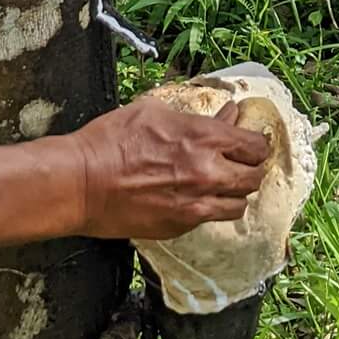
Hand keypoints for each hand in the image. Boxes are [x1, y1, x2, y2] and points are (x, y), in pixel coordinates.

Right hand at [73, 100, 270, 242]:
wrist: (81, 182)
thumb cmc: (110, 141)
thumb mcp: (155, 112)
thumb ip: (199, 116)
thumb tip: (229, 114)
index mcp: (204, 138)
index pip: (256, 147)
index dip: (256, 145)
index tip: (249, 144)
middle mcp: (207, 174)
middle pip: (254, 179)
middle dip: (249, 170)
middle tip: (237, 164)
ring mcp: (195, 205)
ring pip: (238, 206)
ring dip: (233, 194)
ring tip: (219, 185)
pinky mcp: (180, 226)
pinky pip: (209, 220)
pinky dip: (207, 209)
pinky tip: (191, 198)